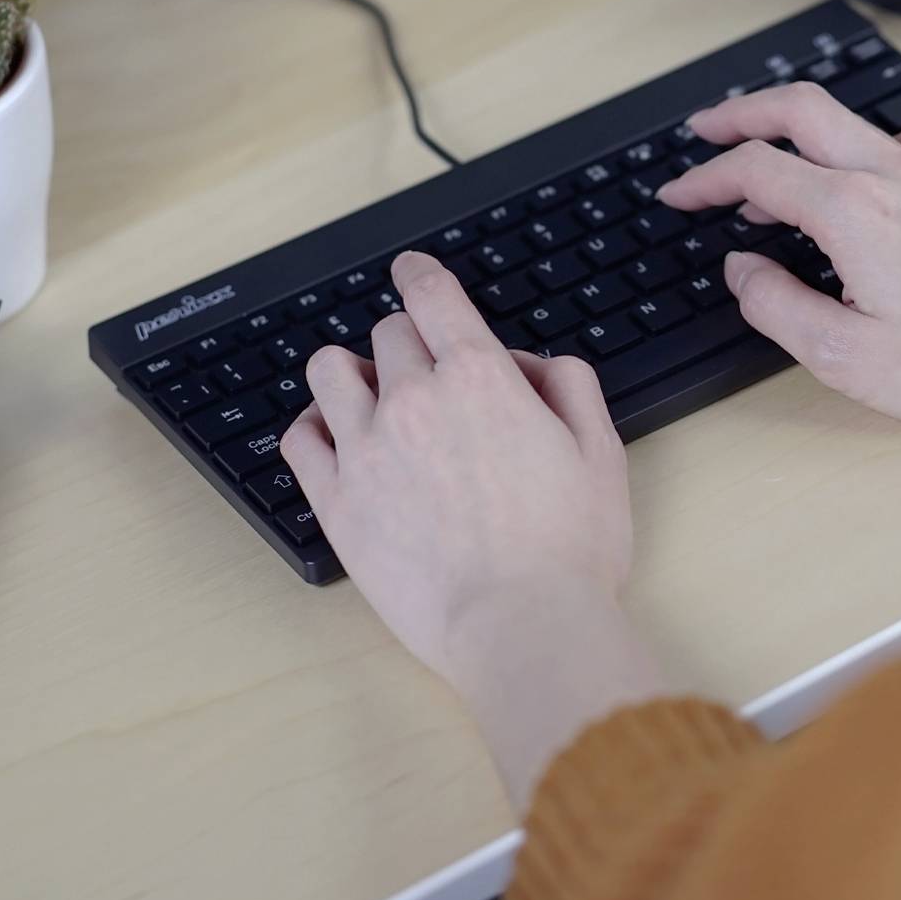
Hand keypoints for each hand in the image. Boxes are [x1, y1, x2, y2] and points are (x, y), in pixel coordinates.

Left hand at [280, 252, 631, 681]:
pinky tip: (336, 439)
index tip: (413, 271)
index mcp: (479, 376)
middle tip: (428, 376)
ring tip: (370, 396)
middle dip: (410, 342)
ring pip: (329, 369)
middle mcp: (415, 399)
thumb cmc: (570, 549)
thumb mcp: (601, 449)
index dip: (420, 273)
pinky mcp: (336, 501)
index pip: (432, 294)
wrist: (523, 628)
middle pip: (388, 332)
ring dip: (351, 371)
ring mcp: (367, 448)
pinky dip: (314, 426)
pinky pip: (299, 437)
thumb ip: (568, 384)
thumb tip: (529, 363)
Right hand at [655, 83, 900, 430]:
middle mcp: (888, 177)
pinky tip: (876, 163)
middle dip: (739, 113)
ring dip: (793, 127)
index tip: (677, 196)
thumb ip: (777, 306)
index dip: (703, 180)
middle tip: (702, 132)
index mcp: (849, 212)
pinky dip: (880, 139)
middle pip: (797, 110)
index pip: (754, 171)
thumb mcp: (845, 356)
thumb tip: (744, 270)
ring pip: (848, 120)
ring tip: (763, 159)